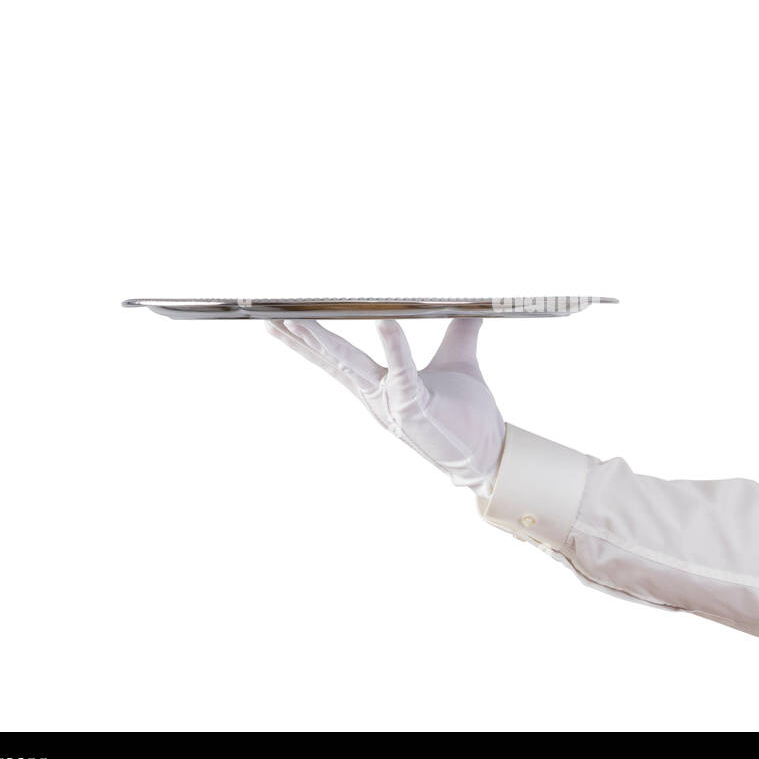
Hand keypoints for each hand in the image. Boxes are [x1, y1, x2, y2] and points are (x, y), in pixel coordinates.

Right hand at [268, 318, 505, 495]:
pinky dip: (394, 346)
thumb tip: (469, 307)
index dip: (307, 342)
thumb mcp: (459, 361)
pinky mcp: (414, 407)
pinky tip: (385, 321)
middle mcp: (378, 395)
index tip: (278, 322)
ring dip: (324, 343)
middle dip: (300, 340)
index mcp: (380, 385)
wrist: (488, 451)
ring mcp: (392, 403)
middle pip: (332, 361)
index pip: (336, 359)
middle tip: (269, 319)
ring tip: (298, 321)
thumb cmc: (469, 414)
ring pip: (352, 367)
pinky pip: (402, 371)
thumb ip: (460, 332)